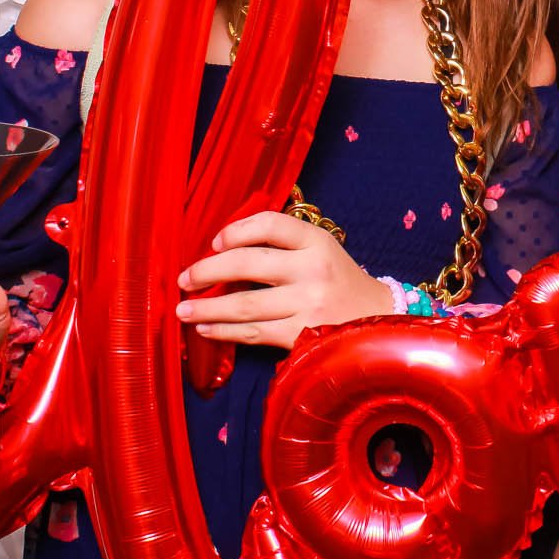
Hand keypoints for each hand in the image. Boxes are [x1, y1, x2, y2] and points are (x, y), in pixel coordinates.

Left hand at [175, 210, 390, 347]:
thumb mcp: (319, 249)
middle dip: (206, 271)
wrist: (376, 320)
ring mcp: (308, 304)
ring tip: (182, 310)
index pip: (269, 224)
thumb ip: (281, 244)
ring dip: (206, 308)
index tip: (214, 243)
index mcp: (316, 241)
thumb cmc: (336, 280)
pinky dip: (224, 331)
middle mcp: (312, 269)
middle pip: (247, 263)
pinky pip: (253, 333)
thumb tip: (219, 251)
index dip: (235, 231)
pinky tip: (205, 329)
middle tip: (185, 279)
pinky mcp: (302, 334)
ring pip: (243, 304)